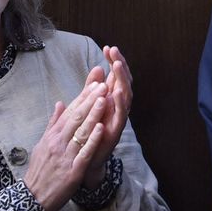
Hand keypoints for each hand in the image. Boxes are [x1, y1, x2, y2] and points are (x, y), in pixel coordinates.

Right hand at [23, 80, 108, 210]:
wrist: (33, 198)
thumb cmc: (40, 170)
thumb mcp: (43, 144)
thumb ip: (53, 124)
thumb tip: (60, 104)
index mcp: (52, 136)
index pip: (70, 112)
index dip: (83, 97)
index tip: (94, 84)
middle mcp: (58, 143)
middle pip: (76, 118)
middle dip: (90, 100)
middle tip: (102, 85)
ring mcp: (65, 156)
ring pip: (81, 132)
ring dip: (93, 115)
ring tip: (104, 99)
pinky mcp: (72, 171)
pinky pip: (83, 153)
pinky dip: (92, 140)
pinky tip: (101, 128)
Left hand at [76, 45, 132, 187]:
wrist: (85, 162)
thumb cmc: (87, 135)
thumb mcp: (88, 107)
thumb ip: (92, 88)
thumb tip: (98, 68)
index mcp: (110, 100)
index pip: (115, 76)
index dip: (113, 62)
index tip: (108, 48)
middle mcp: (117, 107)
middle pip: (123, 82)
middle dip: (120, 66)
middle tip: (114, 51)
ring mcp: (119, 118)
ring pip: (125, 95)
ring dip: (122, 80)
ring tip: (118, 65)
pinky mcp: (117, 131)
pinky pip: (122, 115)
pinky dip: (121, 103)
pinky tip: (117, 91)